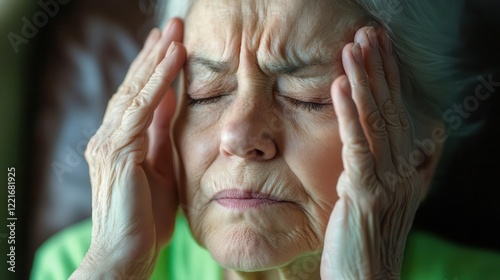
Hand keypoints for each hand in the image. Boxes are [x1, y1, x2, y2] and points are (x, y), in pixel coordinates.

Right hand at [70, 19, 185, 278]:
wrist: (127, 254)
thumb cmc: (145, 218)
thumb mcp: (160, 168)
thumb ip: (160, 135)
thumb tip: (171, 101)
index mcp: (119, 141)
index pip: (136, 96)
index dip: (151, 68)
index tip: (167, 44)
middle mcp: (108, 137)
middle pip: (132, 87)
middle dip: (153, 54)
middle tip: (171, 26)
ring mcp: (108, 143)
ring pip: (134, 92)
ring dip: (156, 60)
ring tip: (173, 33)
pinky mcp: (117, 152)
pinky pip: (139, 110)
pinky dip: (157, 83)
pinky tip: (171, 62)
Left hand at [321, 27, 431, 278]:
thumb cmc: (369, 239)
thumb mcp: (385, 197)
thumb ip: (393, 164)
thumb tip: (407, 135)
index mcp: (407, 166)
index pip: (397, 111)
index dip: (389, 77)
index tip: (378, 47)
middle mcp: (404, 169)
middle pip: (390, 108)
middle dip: (379, 69)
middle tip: (368, 33)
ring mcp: (387, 181)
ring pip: (377, 121)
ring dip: (364, 81)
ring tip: (354, 48)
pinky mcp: (364, 193)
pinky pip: (357, 146)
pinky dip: (348, 114)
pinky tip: (338, 86)